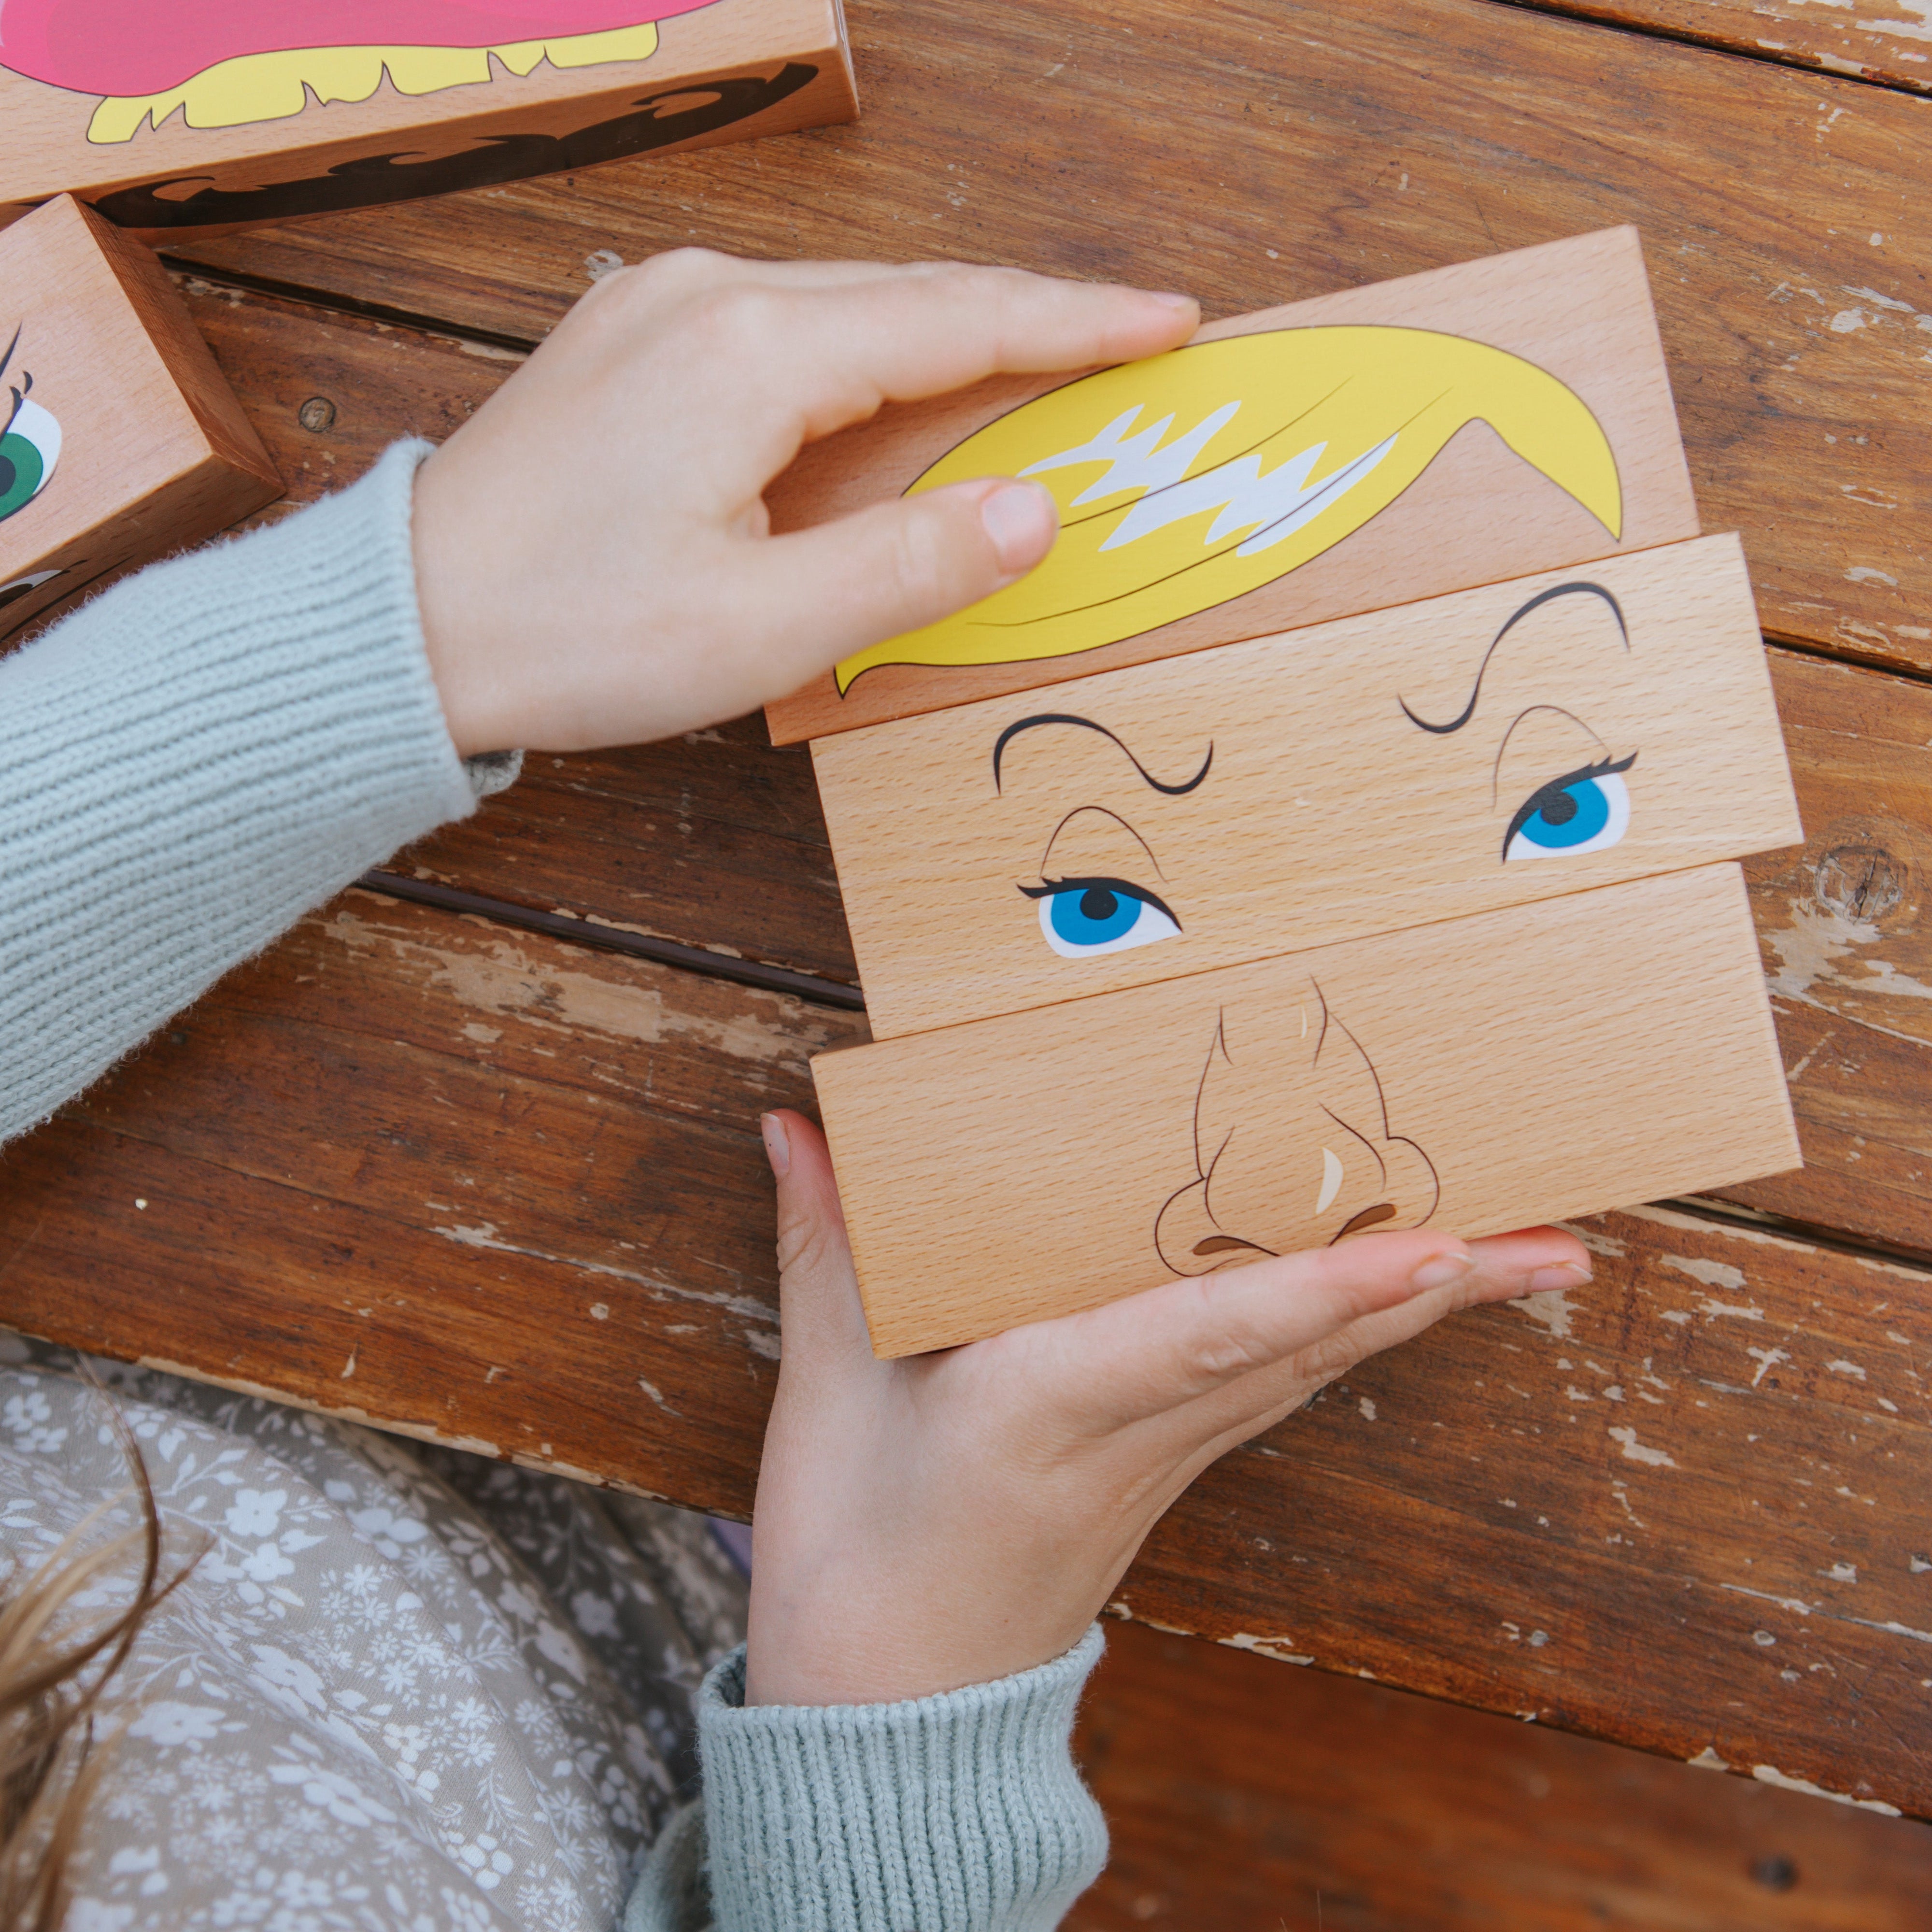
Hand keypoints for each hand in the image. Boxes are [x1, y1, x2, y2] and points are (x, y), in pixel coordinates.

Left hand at [410, 252, 1199, 755]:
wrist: (407, 626)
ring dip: (950, 339)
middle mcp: (708, 298)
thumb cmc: (571, 634)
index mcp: (753, 352)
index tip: (1171, 320)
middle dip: (1031, 319)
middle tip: (1131, 340)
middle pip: (913, 297)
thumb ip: (912, 563)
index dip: (1078, 322)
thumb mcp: (762, 627)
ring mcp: (662, 308)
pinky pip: (788, 328)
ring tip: (1041, 367)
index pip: (960, 320)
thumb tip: (1035, 512)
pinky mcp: (635, 341)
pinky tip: (902, 391)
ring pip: (851, 308)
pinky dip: (868, 357)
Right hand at [744, 1109, 1592, 1706]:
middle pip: (1306, 1350)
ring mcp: (1159, 1464)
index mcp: (1047, 1412)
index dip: (1319, 1289)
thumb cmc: (853, 1566)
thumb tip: (797, 1127)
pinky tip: (1383, 1296)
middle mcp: (1133, 1436)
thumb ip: (827, 1252)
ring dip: (1408, 1310)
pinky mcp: (1157, 1475)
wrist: (888, 1721)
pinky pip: (1268, 1390)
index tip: (1433, 1245)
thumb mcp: (825, 1406)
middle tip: (1553, 1235)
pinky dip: (1338, 1334)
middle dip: (1432, 1292)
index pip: (1203, 1337)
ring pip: (1306, 1370)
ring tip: (1511, 1248)